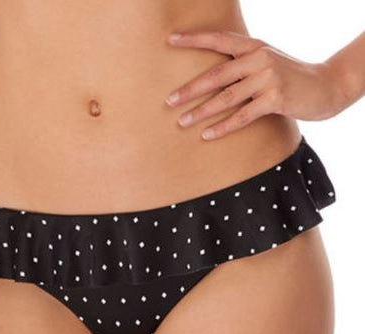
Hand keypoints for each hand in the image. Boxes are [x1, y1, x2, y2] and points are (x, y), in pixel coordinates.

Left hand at [164, 30, 341, 139]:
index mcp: (254, 46)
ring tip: (182, 122)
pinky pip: (242, 116)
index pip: (219, 39)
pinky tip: (207, 135)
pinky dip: (223, 127)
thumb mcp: (265, 63)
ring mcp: (268, 78)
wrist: (324, 87)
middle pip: (216, 74)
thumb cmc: (288, 77)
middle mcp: (259, 59)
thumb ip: (242, 65)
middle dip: (190, 89)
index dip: (194, 39)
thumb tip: (210, 76)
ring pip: (226, 98)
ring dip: (201, 112)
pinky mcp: (275, 99)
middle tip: (168, 101)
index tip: (170, 40)